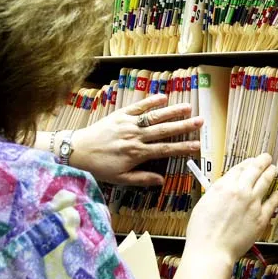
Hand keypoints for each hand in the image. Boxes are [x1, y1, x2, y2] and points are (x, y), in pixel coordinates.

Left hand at [70, 94, 202, 185]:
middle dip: (184, 126)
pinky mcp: (120, 115)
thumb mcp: (120, 179)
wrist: (77, 150)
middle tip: (200, 121)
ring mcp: (128, 124)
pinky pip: (138, 107)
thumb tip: (162, 180)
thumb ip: (142, 179)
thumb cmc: (99, 167)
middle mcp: (135, 136)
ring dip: (172, 111)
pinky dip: (150, 101)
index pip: (165, 149)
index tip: (198, 145)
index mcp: (137, 153)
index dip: (183, 147)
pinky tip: (163, 97)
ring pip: (154, 117)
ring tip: (188, 107)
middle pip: (164, 130)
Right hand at [184, 154, 277, 265]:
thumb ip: (216, 193)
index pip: (239, 168)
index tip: (251, 160)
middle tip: (267, 158)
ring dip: (270, 173)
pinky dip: (276, 196)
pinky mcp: (261, 218)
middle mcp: (240, 191)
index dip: (247, 163)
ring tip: (274, 169)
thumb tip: (224, 188)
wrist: (212, 250)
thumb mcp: (204, 203)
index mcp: (223, 186)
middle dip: (262, 161)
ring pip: (265, 182)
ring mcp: (253, 203)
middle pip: (255, 170)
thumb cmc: (202, 232)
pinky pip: (272, 203)